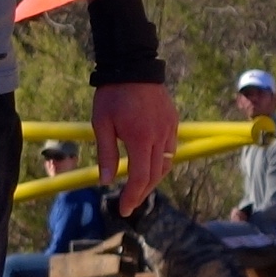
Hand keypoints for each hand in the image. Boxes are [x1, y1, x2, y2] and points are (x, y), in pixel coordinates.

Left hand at [92, 79, 177, 214]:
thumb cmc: (112, 95)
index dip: (133, 196)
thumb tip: (104, 182)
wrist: (133, 66)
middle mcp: (160, 137)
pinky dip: (161, 163)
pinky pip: (171, 150)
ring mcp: (170, 129)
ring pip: (166, 164)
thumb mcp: (101, 124)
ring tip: (138, 189)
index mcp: (141, 139)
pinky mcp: (173, 122)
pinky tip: (150, 167)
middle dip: (142, 193)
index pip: (140, 177)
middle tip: (129, 205)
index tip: (124, 210)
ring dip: (153, 180)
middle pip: (155, 175)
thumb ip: (105, 154)